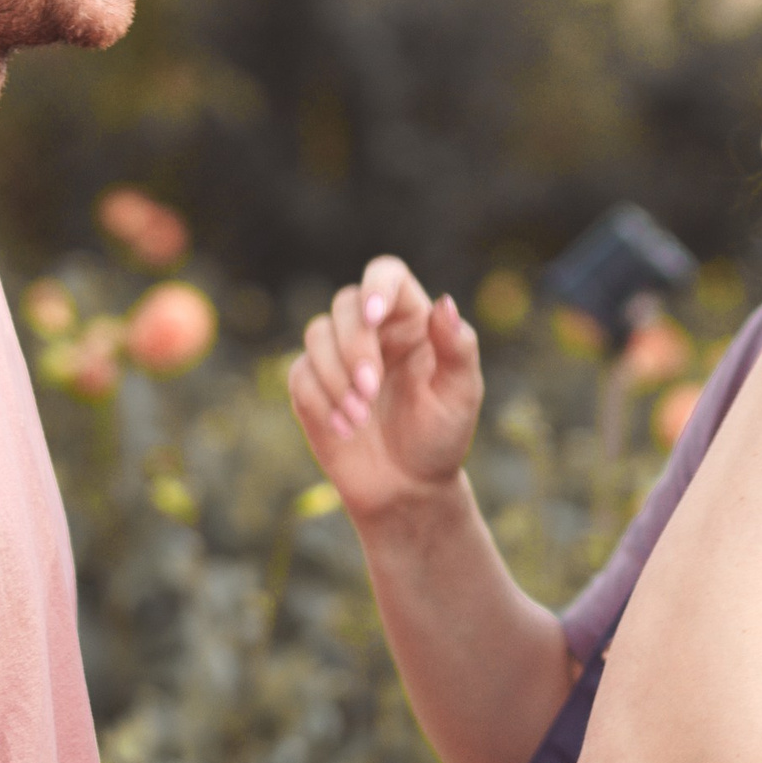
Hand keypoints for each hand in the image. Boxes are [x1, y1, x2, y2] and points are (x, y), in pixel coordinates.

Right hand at [289, 254, 483, 522]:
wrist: (406, 488)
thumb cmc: (440, 437)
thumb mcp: (461, 394)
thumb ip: (458, 347)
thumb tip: (445, 303)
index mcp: (411, 320)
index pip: (388, 275)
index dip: (377, 285)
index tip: (374, 317)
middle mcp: (373, 330)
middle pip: (346, 304)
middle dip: (354, 347)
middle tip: (370, 392)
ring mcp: (338, 355)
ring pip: (317, 334)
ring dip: (335, 377)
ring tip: (360, 418)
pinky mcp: (311, 384)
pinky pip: (300, 373)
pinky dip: (320, 400)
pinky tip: (345, 429)